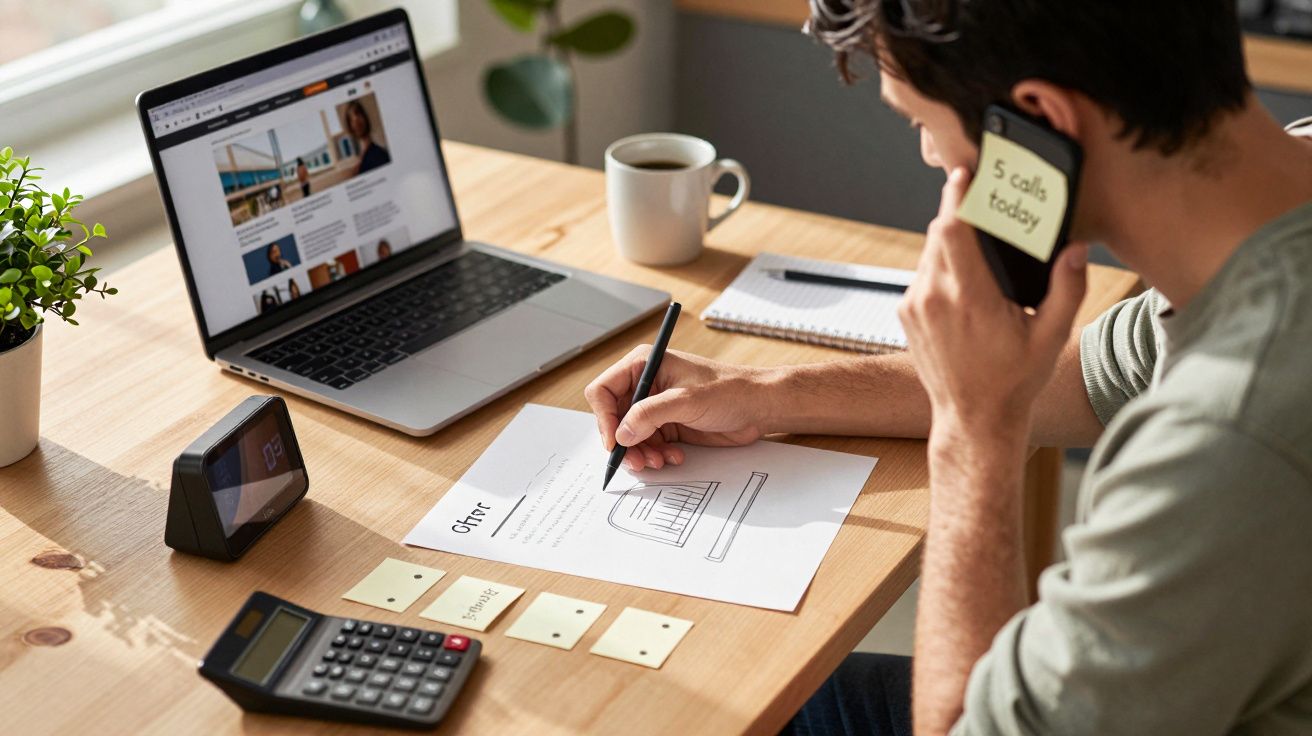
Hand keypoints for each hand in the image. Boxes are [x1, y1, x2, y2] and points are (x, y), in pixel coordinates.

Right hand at [584, 348, 770, 470]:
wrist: (759, 407)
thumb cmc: (729, 390)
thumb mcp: (686, 400)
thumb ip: (649, 415)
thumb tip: (621, 433)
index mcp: (644, 365)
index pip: (604, 391)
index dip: (605, 418)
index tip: (615, 441)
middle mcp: (646, 385)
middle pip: (614, 418)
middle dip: (624, 442)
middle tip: (636, 460)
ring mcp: (657, 407)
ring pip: (630, 436)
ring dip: (641, 453)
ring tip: (658, 461)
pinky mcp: (668, 425)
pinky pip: (649, 445)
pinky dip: (656, 455)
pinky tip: (674, 456)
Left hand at [899, 167, 1087, 433]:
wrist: (972, 418)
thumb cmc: (1013, 381)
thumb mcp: (1051, 336)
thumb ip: (1067, 289)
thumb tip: (1074, 250)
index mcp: (969, 298)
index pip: (953, 231)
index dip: (957, 197)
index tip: (964, 174)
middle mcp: (934, 298)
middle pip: (939, 233)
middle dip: (959, 212)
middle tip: (981, 198)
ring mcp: (915, 305)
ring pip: (929, 251)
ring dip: (950, 239)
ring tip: (978, 239)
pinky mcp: (906, 313)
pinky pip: (922, 273)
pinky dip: (941, 265)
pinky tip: (964, 276)